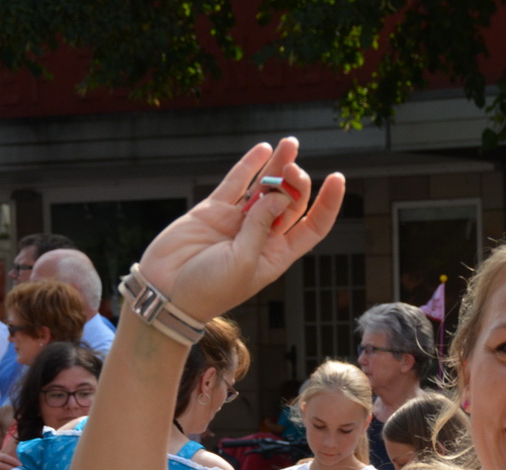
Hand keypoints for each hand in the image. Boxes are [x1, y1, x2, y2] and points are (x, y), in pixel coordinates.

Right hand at [135, 138, 345, 321]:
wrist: (167, 291)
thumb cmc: (209, 289)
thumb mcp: (243, 262)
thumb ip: (260, 227)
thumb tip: (279, 195)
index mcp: (277, 255)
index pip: (313, 225)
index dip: (328, 203)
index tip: (338, 178)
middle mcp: (262, 236)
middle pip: (290, 202)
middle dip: (296, 182)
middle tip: (293, 169)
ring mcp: (238, 221)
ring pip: (264, 187)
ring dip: (278, 165)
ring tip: (290, 143)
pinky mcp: (214, 210)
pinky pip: (236, 184)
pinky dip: (249, 166)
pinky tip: (263, 149)